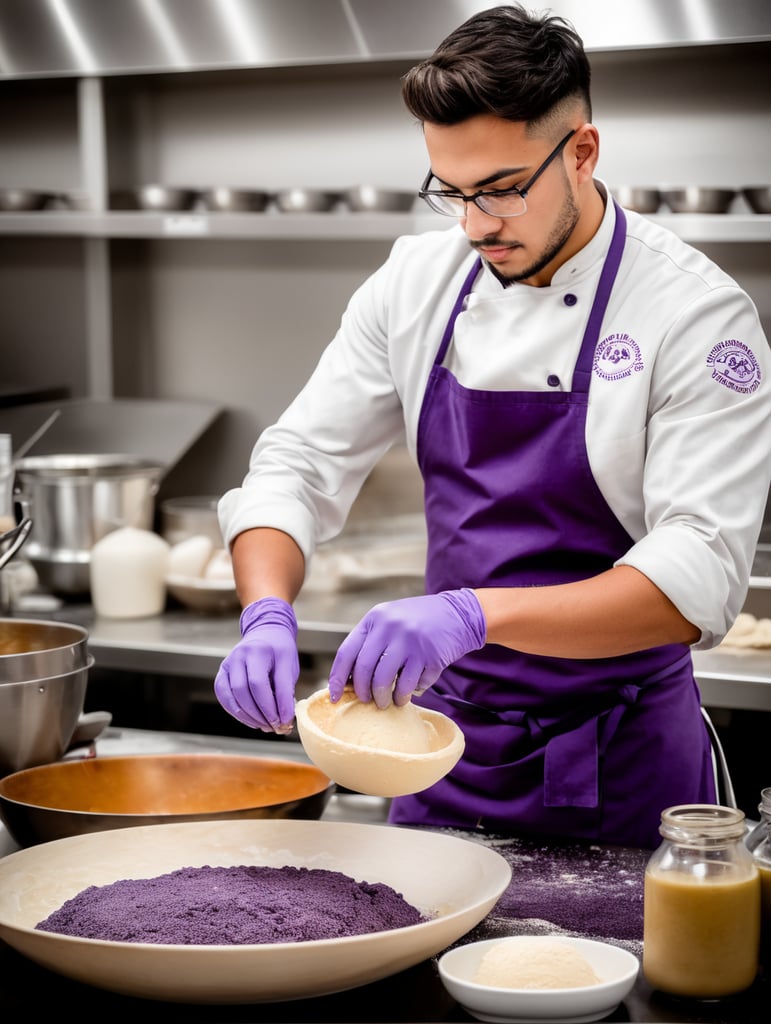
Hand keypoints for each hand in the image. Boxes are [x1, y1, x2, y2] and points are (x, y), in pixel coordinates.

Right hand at [214, 597, 298, 732]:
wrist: (266, 633)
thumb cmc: (279, 651)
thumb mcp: (288, 665)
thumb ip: (286, 691)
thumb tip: (284, 719)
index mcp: (258, 651)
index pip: (260, 683)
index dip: (272, 706)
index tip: (286, 721)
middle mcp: (238, 656)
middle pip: (244, 691)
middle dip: (261, 713)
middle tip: (276, 726)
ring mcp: (227, 664)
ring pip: (232, 696)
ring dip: (249, 717)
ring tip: (266, 726)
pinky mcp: (221, 673)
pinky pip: (224, 697)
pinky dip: (237, 712)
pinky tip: (251, 719)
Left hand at [328, 589, 485, 708]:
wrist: (458, 614)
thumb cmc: (419, 621)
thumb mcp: (391, 620)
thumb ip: (371, 643)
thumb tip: (350, 680)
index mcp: (375, 618)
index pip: (347, 652)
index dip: (337, 678)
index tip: (334, 696)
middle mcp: (390, 627)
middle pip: (364, 669)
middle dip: (362, 692)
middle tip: (367, 701)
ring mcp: (410, 641)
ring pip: (385, 681)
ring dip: (383, 698)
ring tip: (387, 702)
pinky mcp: (429, 656)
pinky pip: (410, 685)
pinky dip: (406, 695)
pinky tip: (407, 695)